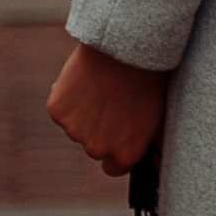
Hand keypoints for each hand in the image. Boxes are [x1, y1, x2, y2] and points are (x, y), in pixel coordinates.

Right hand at [46, 40, 166, 176]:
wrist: (128, 47)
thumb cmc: (150, 78)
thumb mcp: (159, 116)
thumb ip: (152, 144)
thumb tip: (157, 167)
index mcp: (124, 156)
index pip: (114, 167)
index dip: (117, 148)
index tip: (121, 130)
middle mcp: (97, 150)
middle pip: (94, 145)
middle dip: (101, 127)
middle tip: (115, 99)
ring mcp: (74, 131)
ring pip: (77, 125)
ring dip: (85, 111)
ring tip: (104, 84)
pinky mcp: (57, 110)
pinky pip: (62, 107)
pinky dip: (69, 95)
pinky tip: (86, 78)